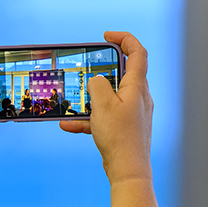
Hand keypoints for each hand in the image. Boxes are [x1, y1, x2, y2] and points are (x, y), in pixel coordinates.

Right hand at [60, 32, 157, 206]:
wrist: (128, 170)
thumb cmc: (119, 137)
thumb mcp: (102, 104)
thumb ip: (97, 84)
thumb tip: (97, 80)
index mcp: (137, 87)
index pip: (137, 52)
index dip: (124, 39)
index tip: (106, 36)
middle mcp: (138, 98)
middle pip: (123, 74)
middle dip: (103, 71)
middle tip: (88, 68)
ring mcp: (132, 114)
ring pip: (110, 98)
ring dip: (91, 99)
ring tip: (74, 102)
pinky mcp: (125, 128)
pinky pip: (105, 117)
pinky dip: (89, 119)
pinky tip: (69, 125)